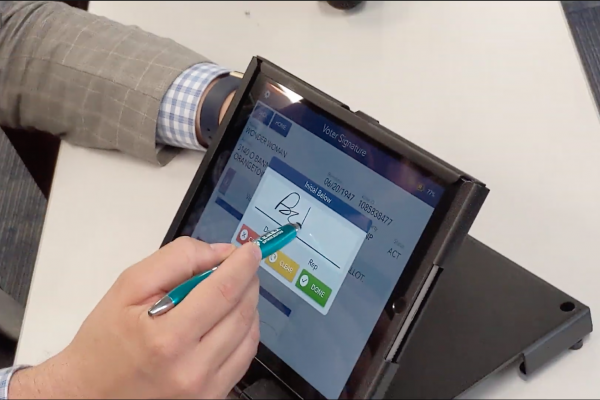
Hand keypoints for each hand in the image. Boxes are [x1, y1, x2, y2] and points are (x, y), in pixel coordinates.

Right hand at [10, 238, 261, 398]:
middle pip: (241, 312)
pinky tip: (230, 318)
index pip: (222, 292)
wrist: (90, 394)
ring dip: (249, 304)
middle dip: (248, 281)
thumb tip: (220, 253)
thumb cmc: (105, 340)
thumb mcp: (127, 287)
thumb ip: (174, 261)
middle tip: (242, 266)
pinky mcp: (212, 398)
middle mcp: (191, 368)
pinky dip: (245, 331)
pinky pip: (244, 358)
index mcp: (166, 338)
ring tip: (234, 291)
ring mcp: (205, 389)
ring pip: (249, 335)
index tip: (251, 249)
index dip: (242, 265)